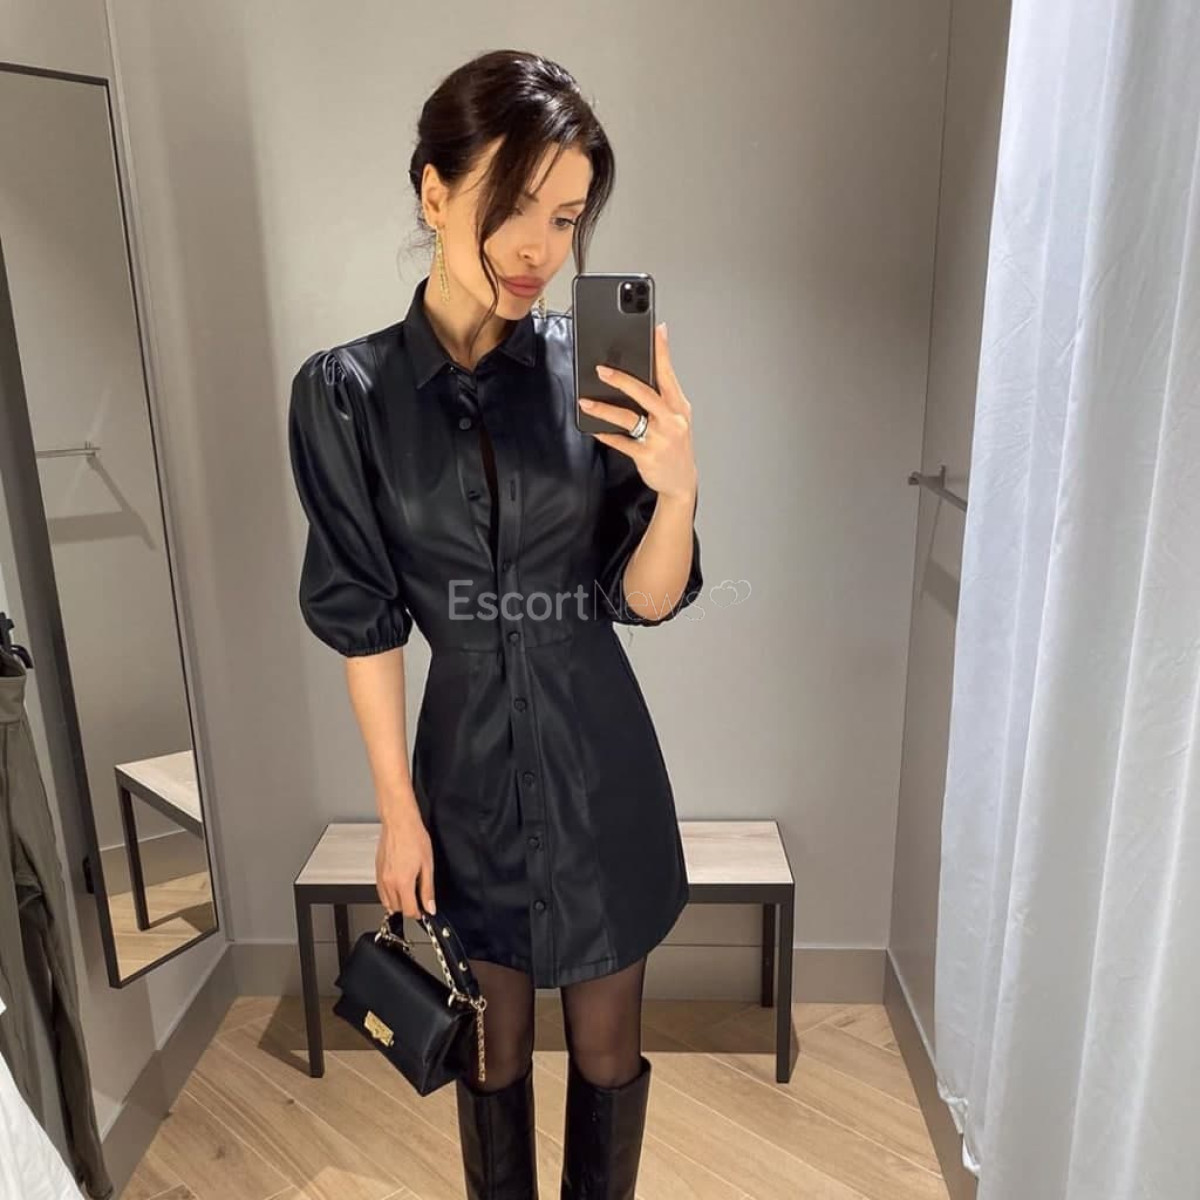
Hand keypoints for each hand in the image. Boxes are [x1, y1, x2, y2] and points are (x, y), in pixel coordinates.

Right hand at [376, 810, 435, 918]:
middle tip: (419, 899)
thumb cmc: (414, 838)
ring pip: (387, 902)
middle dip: (409, 908)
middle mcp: (388, 882)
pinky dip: (389, 894)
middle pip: (397, 909)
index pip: (409, 911)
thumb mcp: (428, 865)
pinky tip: (398, 886)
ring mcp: (380, 877)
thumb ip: (428, 889)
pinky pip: (381, 892)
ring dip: (398, 902)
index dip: (418, 913)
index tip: (424, 910)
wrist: (399, 822)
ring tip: (409, 892)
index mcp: (402, 882)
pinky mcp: (377, 871)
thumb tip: (430, 906)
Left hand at [578, 323, 697, 500]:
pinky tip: (594, 429)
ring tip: (586, 402)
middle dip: (621, 379)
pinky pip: (622, 442)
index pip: (668, 373)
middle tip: (601, 369)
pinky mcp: (647, 455)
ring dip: (604, 409)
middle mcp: (672, 419)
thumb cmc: (676, 445)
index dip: (662, 351)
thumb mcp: (677, 417)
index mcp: (678, 406)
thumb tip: (646, 370)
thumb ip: (664, 395)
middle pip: (645, 393)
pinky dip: (606, 435)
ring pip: (629, 417)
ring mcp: (660, 438)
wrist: (681, 481)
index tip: (657, 330)